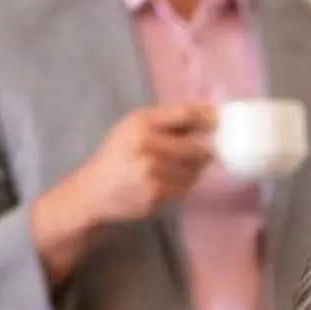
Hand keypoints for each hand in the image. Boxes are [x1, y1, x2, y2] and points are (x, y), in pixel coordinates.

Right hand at [29, 103, 214, 283]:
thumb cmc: (116, 155)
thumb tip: (210, 113)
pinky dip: (184, 185)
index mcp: (140, 122)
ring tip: (177, 167)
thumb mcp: (133, 128)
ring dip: (194, 170)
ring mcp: (152, 173)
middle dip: (204, 150)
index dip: (208, 118)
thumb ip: (166, 121)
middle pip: (197, 147)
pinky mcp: (156, 196)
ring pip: (194, 170)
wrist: (92, 192)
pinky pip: (185, 188)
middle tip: (203, 151)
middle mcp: (146, 145)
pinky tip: (168, 181)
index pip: (186, 114)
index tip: (218, 122)